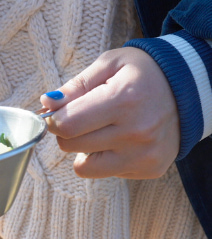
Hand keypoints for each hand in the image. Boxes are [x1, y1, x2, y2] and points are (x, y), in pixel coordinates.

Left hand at [39, 47, 179, 178]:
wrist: (190, 89)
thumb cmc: (144, 73)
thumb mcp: (110, 64)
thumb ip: (75, 85)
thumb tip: (46, 104)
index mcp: (123, 100)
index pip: (66, 125)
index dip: (53, 120)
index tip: (58, 113)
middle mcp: (136, 133)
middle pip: (70, 146)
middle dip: (67, 132)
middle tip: (83, 117)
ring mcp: (145, 155)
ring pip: (84, 167)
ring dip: (84, 149)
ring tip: (103, 129)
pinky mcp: (150, 169)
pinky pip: (106, 173)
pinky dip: (106, 158)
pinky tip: (123, 139)